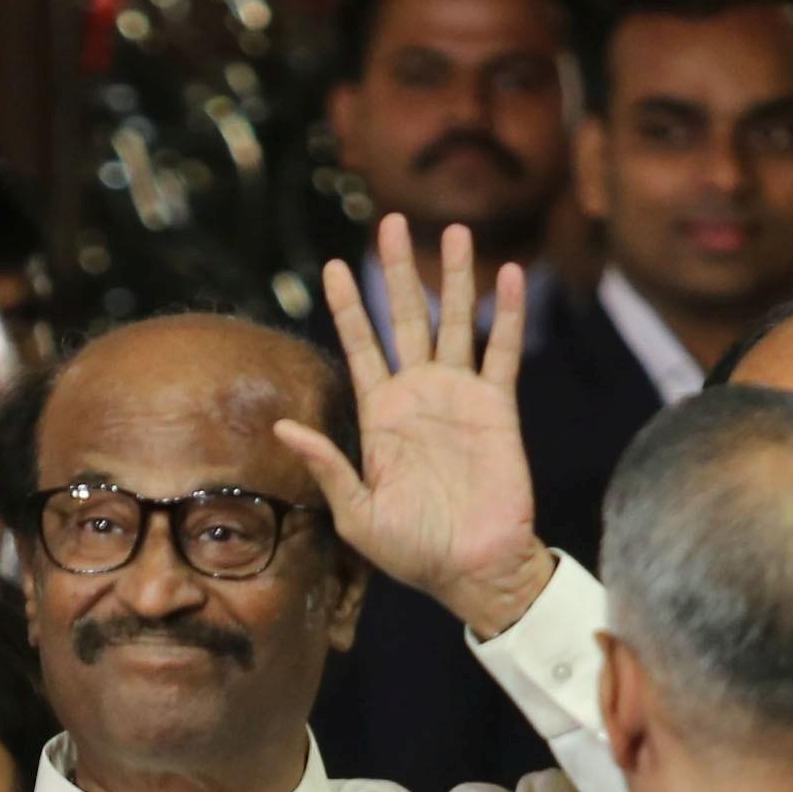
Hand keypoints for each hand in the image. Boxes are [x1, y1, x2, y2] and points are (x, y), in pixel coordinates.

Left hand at [281, 218, 557, 638]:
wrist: (473, 569)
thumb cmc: (412, 551)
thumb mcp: (357, 515)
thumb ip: (327, 466)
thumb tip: (284, 427)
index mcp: (380, 415)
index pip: (361, 347)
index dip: (350, 306)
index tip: (335, 265)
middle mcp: (418, 395)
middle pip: (406, 318)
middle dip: (399, 272)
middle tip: (392, 222)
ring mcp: (460, 397)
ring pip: (456, 322)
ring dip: (455, 278)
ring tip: (455, 231)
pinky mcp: (498, 408)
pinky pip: (502, 352)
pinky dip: (506, 315)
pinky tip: (509, 275)